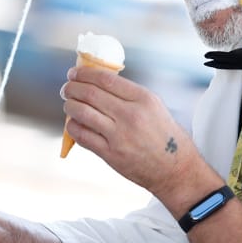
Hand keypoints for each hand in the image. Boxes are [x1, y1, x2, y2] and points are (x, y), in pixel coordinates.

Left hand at [61, 66, 203, 202]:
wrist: (174, 169)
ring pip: (82, 113)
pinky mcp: (110, 154)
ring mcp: (119, 135)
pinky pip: (82, 136)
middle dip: (72, 88)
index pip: (106, 79)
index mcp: (143, 99)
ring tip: (68, 103)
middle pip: (90, 94)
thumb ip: (128, 95)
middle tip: (66, 88)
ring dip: (70, 105)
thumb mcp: (154, 107)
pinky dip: (73, 126)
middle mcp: (131, 115)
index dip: (85, 74)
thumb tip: (97, 83)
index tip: (75, 73)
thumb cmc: (164, 136)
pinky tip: (73, 123)